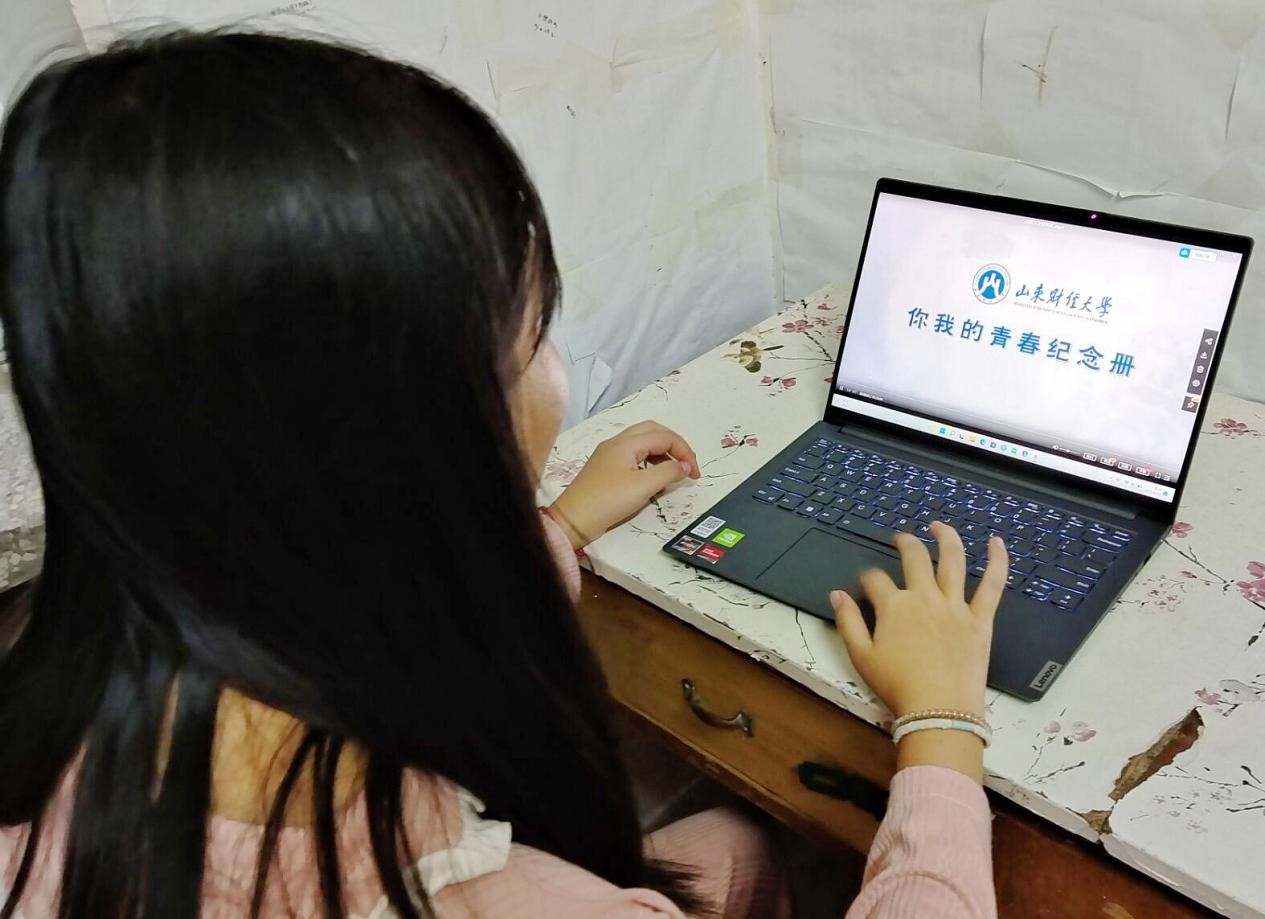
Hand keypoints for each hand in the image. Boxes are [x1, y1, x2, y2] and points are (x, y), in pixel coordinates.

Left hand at [549, 421, 700, 548]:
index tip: (695, 474)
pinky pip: (634, 456)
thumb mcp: (643, 487)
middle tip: (687, 465)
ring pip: (643, 443)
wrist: (573, 520)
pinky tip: (654, 479)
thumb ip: (668, 472)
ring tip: (674, 473)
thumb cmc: (608, 501)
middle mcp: (617, 443)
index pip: (664, 437)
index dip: (684, 452)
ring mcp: (609, 455)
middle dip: (674, 446)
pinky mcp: (606, 469)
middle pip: (653, 432)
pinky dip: (650, 462)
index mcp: (626, 443)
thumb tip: (684, 466)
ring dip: (662, 453)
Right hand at [830, 522, 1006, 719]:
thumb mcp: (861, 657)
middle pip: (914, 558)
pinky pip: (993, 585)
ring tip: (938, 526)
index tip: (864, 585)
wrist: (939, 711)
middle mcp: (924, 598)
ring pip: (952, 560)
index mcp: (894, 606)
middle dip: (904, 543)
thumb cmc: (897, 687)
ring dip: (945, 537)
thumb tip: (837, 595)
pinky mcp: (980, 619)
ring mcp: (955, 606)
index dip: (866, 579)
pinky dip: (997, 561)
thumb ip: (848, 622)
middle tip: (900, 539)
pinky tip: (996, 543)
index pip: (875, 580)